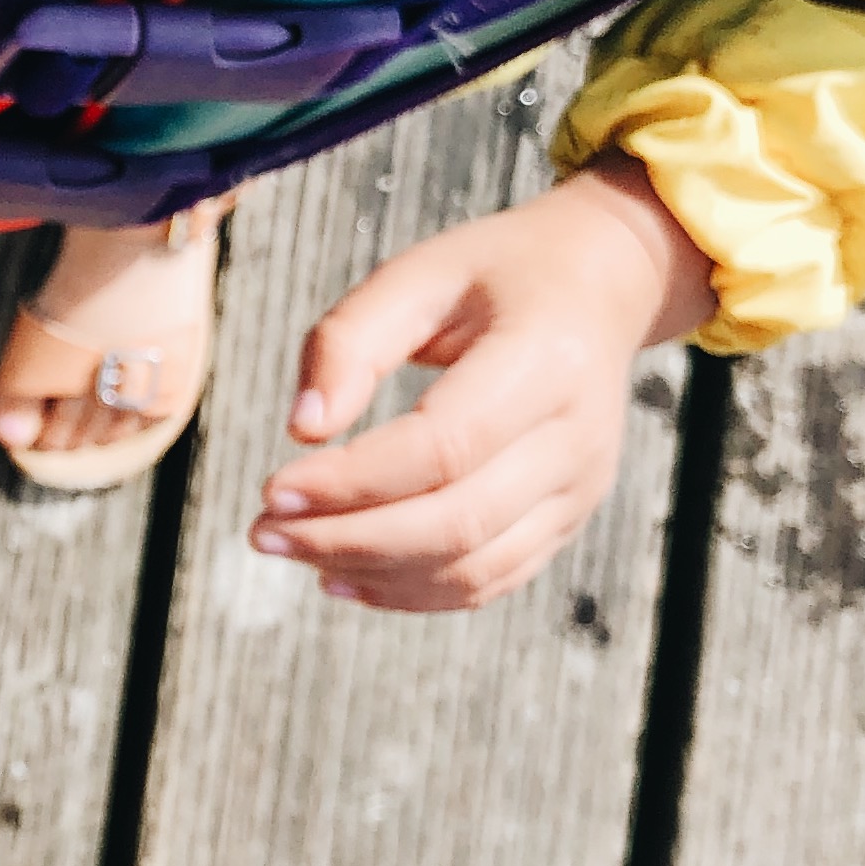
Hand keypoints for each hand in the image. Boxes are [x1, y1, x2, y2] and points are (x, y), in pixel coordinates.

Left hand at [250, 156, 713, 612]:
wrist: (600, 285)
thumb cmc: (497, 273)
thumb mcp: (419, 272)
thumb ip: (352, 339)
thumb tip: (303, 430)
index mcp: (545, 361)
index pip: (443, 448)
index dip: (352, 482)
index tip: (272, 490)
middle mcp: (576, 437)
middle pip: (457, 522)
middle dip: (348, 540)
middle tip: (264, 533)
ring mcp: (579, 488)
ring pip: (473, 568)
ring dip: (372, 574)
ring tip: (294, 552)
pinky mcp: (567, 519)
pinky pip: (490, 579)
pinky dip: (412, 592)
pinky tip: (345, 577)